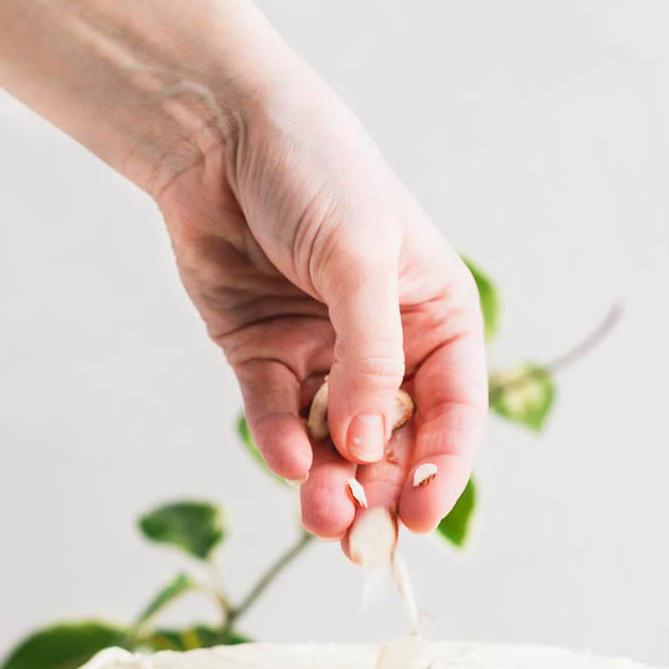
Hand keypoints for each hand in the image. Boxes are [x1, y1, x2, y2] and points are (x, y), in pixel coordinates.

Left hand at [155, 60, 486, 542]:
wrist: (215, 129)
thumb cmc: (313, 172)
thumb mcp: (360, 260)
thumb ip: (371, 359)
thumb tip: (372, 449)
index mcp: (434, 317)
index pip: (453, 412)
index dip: (442, 468)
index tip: (421, 518)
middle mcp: (384, 345)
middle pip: (392, 442)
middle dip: (379, 492)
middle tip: (361, 539)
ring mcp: (321, 354)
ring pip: (334, 444)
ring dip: (330, 484)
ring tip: (320, 515)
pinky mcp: (262, 356)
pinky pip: (278, 419)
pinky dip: (283, 446)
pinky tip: (286, 463)